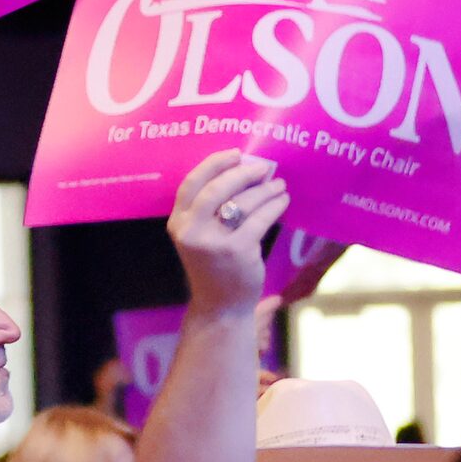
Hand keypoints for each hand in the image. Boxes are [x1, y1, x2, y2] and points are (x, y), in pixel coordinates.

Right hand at [166, 150, 288, 316]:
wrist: (219, 307)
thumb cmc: (213, 266)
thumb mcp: (200, 236)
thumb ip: (209, 209)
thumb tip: (243, 170)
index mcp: (178, 223)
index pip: (192, 183)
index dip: (214, 164)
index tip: (236, 154)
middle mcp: (191, 231)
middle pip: (217, 188)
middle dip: (244, 173)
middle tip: (264, 168)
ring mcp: (213, 242)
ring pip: (243, 202)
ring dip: (265, 189)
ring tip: (279, 185)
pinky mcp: (237, 250)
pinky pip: (260, 218)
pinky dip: (274, 205)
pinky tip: (282, 201)